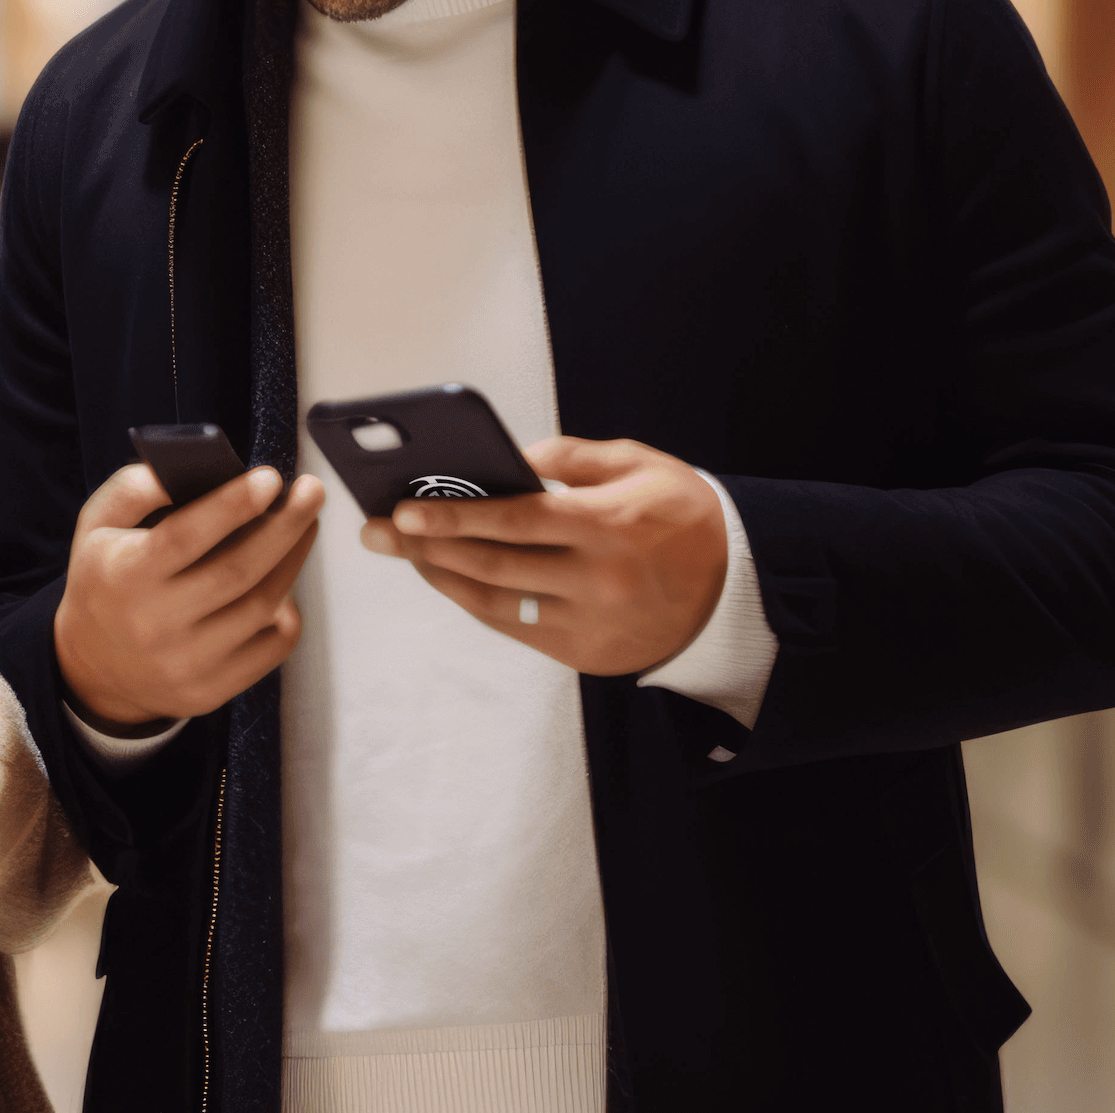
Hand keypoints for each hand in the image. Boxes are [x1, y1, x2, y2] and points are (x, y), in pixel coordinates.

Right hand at [53, 461, 323, 732]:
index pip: (184, 538)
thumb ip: (136, 488)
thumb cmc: (107, 578)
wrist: (96, 666)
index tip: (271, 477)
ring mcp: (185, 664)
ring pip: (261, 607)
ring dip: (293, 559)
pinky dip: (288, 611)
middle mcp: (153, 625)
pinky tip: (283, 583)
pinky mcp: (212, 691)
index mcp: (123, 576)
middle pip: (236, 572)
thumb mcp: (98, 524)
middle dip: (283, 527)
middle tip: (312, 491)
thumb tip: (193, 467)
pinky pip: (272, 647)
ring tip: (305, 523)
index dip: (231, 506)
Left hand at [362, 436, 725, 673]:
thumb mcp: (640, 464)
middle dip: (426, 549)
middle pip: (493, 567)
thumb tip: (511, 460)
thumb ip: (574, 457)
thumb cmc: (681, 513)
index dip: (454, 518)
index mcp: (609, 527)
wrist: (736, 590)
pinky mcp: (588, 656)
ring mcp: (593, 626)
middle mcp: (599, 583)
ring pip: (497, 605)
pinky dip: (478, 603)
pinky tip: (449, 579)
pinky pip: (517, 629)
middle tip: (377, 533)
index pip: (515, 521)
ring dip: (442, 579)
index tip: (403, 511)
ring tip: (404, 554)